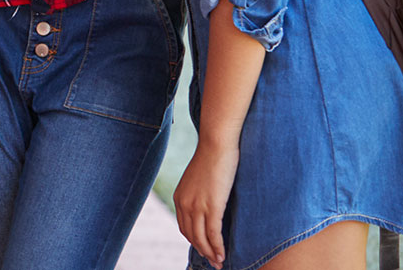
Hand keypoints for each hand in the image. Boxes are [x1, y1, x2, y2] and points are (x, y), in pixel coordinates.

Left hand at [174, 136, 239, 267]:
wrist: (216, 145)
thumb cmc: (212, 159)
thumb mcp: (200, 180)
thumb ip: (200, 194)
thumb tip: (208, 205)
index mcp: (180, 197)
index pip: (184, 226)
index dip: (194, 241)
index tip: (204, 250)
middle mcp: (184, 203)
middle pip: (191, 236)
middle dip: (202, 251)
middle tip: (213, 262)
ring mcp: (197, 206)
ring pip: (202, 238)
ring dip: (211, 253)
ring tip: (220, 262)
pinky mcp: (212, 206)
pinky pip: (213, 234)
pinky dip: (218, 247)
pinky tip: (223, 255)